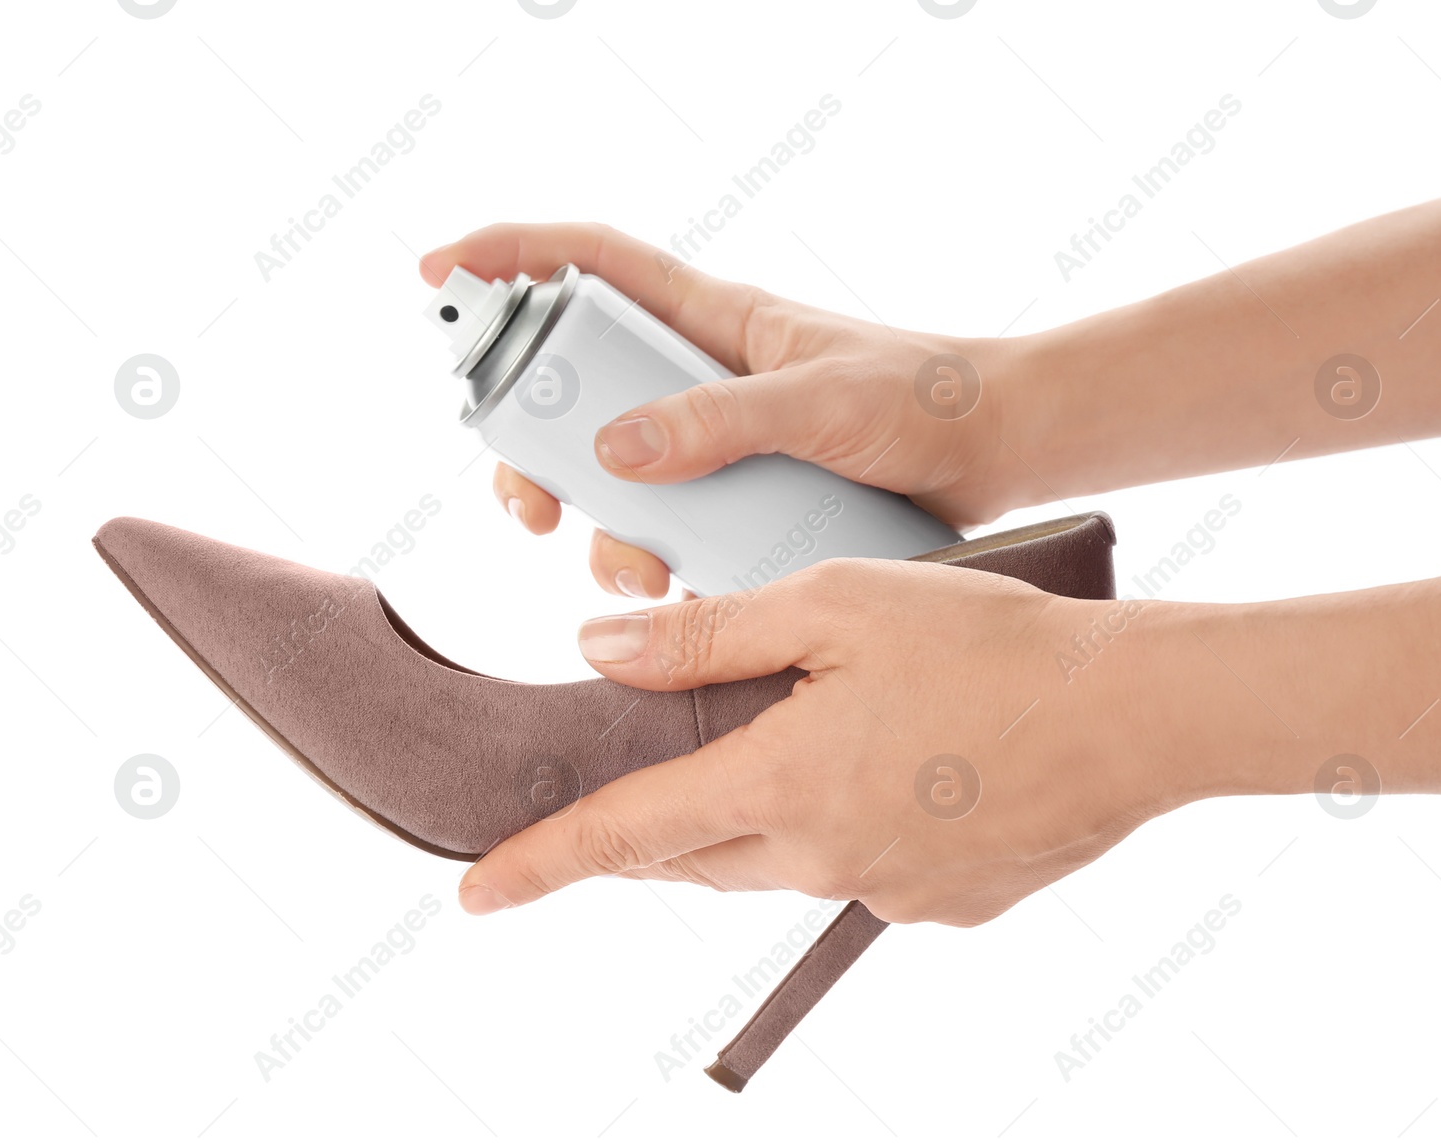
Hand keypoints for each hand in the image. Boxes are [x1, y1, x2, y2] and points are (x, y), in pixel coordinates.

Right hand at [420, 223, 1025, 599]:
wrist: (1001, 452)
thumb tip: (612, 450)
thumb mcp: (819, 402)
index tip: (438, 269)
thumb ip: (720, 420)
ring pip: (615, 478)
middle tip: (527, 504)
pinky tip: (677, 596)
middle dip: (531, 449)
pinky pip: (673, 530)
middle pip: (575, 393)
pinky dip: (659, 565)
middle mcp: (703, 377)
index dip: (510, 256)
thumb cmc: (927, 397)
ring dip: (600, 531)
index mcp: (714, 320)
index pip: (592, 263)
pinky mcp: (744, 498)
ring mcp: (719, 441)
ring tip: (633, 573)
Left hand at [457, 558, 1187, 926]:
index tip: (473, 895)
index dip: (540, 864)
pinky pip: (856, 872)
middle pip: (694, 857)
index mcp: (780, 783)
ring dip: (749, 821)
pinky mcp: (942, 906)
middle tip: (630, 794)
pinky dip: (842, 828)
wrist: (1135, 715)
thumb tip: (600, 651)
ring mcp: (885, 892)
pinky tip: (892, 772)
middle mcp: (821, 859)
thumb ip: (709, 634)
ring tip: (778, 754)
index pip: (624, 835)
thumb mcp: (834, 604)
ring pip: (773, 864)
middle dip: (649, 833)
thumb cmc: (989, 642)